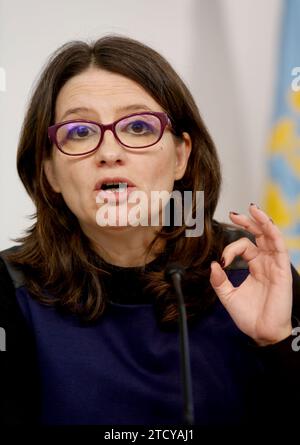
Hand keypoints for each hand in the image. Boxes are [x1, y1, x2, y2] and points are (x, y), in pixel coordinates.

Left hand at [210, 203, 292, 345]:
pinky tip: (266, 224)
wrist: (261, 332)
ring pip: (270, 237)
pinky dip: (273, 234)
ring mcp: (274, 265)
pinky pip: (279, 248)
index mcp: (255, 266)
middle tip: (234, 213)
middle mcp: (265, 262)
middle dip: (248, 222)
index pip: (244, 246)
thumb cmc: (249, 316)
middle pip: (259, 235)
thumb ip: (219, 280)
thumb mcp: (228, 296)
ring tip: (253, 209)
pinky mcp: (281, 270)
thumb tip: (213, 264)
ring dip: (262, 221)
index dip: (230, 249)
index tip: (222, 261)